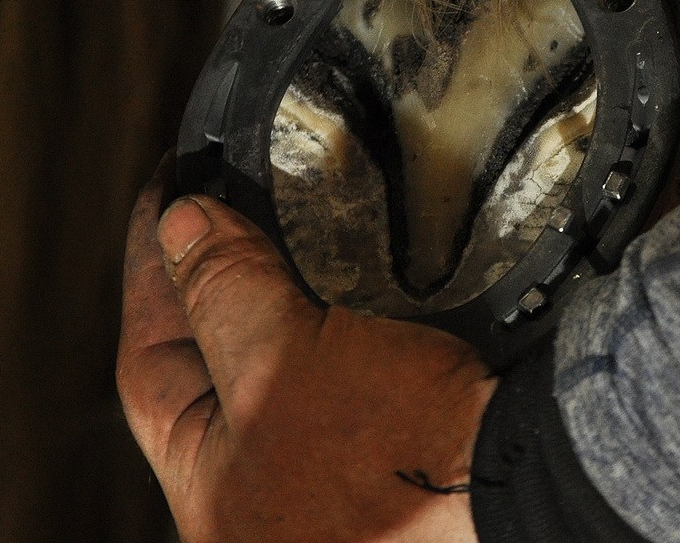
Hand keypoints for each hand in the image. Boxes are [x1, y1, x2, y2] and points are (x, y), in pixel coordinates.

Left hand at [117, 156, 497, 542]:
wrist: (529, 490)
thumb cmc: (394, 461)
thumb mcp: (284, 367)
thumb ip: (222, 293)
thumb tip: (179, 224)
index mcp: (209, 483)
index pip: (150, 356)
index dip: (151, 263)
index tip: (168, 188)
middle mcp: (256, 478)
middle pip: (210, 351)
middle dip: (209, 269)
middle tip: (214, 192)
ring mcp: (318, 457)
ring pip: (272, 348)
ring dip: (269, 280)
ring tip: (267, 211)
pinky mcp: (378, 430)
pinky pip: (329, 353)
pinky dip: (324, 302)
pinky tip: (336, 262)